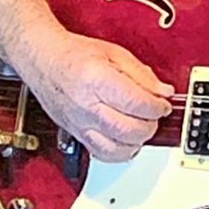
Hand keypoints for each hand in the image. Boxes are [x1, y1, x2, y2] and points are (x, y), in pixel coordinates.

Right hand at [18, 31, 172, 160]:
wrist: (44, 61)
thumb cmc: (74, 55)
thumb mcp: (114, 53)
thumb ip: (142, 74)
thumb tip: (163, 93)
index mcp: (96, 78)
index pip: (137, 103)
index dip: (158, 106)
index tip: (163, 104)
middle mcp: (86, 105)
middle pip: (130, 129)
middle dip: (150, 124)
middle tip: (153, 114)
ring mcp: (80, 124)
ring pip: (118, 148)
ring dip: (137, 141)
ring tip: (140, 126)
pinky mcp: (77, 135)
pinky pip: (104, 155)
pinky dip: (121, 153)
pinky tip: (126, 140)